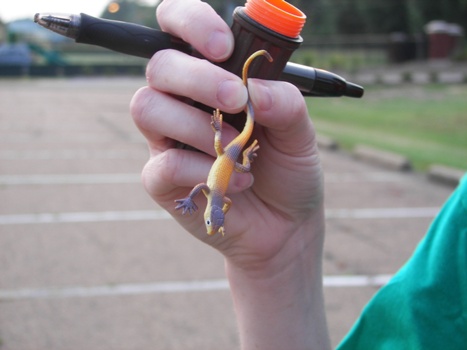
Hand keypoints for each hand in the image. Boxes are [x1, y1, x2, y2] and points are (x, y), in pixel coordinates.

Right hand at [130, 0, 328, 347]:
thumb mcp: (301, 134)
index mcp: (213, 80)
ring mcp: (168, 141)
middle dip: (198, 78)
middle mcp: (184, 104)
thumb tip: (252, 86)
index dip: (190, 22)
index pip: (178, 30)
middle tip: (236, 101)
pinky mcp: (162, 179)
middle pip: (160, 66)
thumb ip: (285, 102)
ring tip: (237, 149)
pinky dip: (202, 170)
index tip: (223, 47)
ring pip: (147, 108)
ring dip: (198, 127)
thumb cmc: (288, 172)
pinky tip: (235, 182)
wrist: (285, 227)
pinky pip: (163, 163)